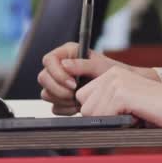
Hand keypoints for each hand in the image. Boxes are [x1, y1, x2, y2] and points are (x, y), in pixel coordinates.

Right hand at [38, 44, 159, 113]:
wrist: (118, 90)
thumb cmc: (112, 72)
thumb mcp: (100, 66)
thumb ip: (83, 64)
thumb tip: (65, 65)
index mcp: (66, 53)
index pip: (48, 60)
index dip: (57, 74)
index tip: (73, 84)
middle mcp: (59, 67)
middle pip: (43, 78)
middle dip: (59, 90)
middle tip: (76, 94)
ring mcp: (58, 83)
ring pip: (46, 94)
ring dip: (64, 100)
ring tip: (81, 99)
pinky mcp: (60, 99)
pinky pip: (54, 107)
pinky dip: (66, 109)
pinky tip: (80, 105)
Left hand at [76, 66, 161, 127]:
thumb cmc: (155, 107)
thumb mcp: (126, 101)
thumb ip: (106, 102)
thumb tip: (85, 114)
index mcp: (111, 73)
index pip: (83, 96)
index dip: (95, 111)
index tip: (113, 114)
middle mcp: (111, 74)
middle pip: (84, 105)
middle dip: (101, 117)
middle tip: (124, 114)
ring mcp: (116, 82)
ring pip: (92, 113)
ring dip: (111, 120)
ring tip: (131, 114)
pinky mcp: (122, 93)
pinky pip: (103, 116)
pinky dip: (117, 122)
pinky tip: (134, 115)